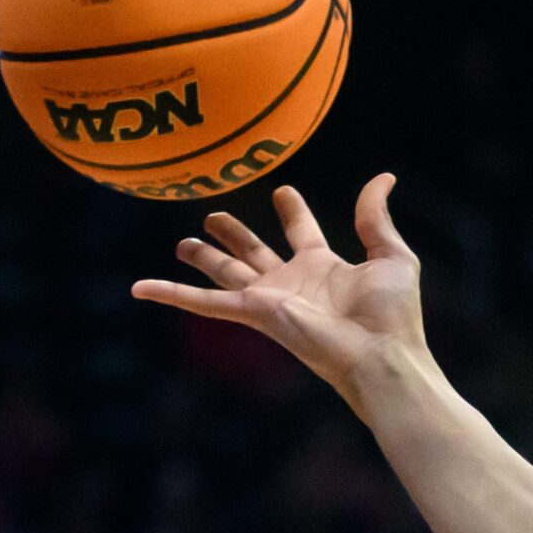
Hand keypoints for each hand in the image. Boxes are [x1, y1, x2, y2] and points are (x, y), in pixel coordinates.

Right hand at [132, 176, 424, 396]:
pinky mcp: (255, 314)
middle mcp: (292, 283)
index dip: (293, 211)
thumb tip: (384, 177)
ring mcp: (270, 300)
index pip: (302, 232)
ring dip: (204, 258)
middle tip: (213, 217)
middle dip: (235, 234)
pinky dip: (170, 294)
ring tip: (182, 243)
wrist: (381, 355)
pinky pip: (204, 303)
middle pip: (255, 252)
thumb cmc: (392, 315)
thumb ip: (376, 216)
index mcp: (324, 268)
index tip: (284, 191)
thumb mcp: (392, 254)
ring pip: (226, 272)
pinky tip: (139, 288)